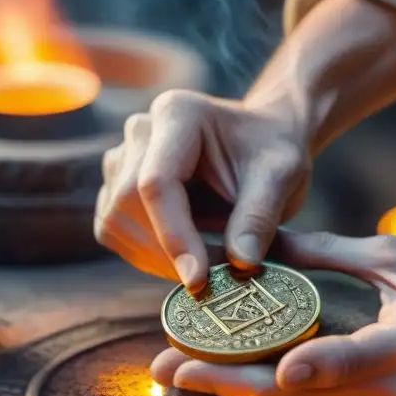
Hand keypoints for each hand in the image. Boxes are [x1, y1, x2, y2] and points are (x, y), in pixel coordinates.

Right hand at [95, 89, 311, 289]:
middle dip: (164, 252)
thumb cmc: (271, 151)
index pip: (157, 181)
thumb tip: (241, 262)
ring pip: (114, 220)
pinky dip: (146, 255)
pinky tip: (184, 258)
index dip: (173, 235)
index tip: (199, 278)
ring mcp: (122, 157)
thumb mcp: (281, 176)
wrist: (263, 141)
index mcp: (178, 114)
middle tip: (211, 282)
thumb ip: (260, 216)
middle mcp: (140, 130)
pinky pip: (114, 229)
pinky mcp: (116, 186)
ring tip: (205, 269)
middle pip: (128, 202)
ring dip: (155, 258)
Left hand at [152, 230, 395, 395]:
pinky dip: (271, 393)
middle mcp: (393, 390)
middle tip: (167, 370)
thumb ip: (324, 254)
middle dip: (226, 384)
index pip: (335, 363)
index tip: (233, 366)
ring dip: (239, 392)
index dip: (283, 368)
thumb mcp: (392, 256)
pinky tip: (232, 378)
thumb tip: (262, 242)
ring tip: (182, 373)